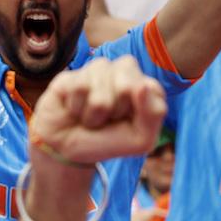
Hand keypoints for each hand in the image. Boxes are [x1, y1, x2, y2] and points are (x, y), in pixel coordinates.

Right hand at [29, 56, 167, 168]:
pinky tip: (75, 109)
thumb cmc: (107, 142)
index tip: (131, 123)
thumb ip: (154, 114)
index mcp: (147, 87)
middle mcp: (124, 73)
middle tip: (108, 120)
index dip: (140, 112)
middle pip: (127, 85)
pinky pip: (80, 87)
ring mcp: (98, 71)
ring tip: (90, 117)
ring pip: (101, 86)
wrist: (67, 149)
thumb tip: (142, 85)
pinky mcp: (74, 74)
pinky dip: (77, 107)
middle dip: (116, 110)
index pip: (152, 89)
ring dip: (94, 112)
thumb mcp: (141, 140)